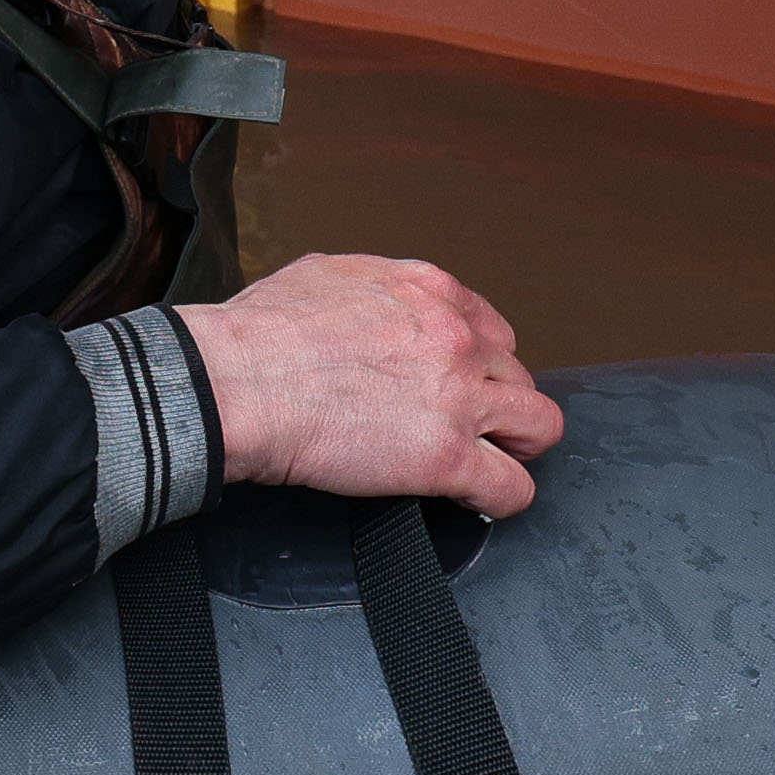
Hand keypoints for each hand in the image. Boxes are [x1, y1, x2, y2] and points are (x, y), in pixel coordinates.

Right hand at [176, 254, 562, 519]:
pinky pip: (512, 488)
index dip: (477, 362)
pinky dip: (501, 499)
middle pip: (517, 375)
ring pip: (538, 426)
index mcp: (429, 292)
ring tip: (488, 461)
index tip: (460, 383)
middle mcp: (455, 338)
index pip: (492, 328)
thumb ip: (373, 288)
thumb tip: (373, 305)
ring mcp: (457, 399)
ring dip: (516, 446)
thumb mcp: (327, 275)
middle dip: (494, 402)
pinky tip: (475, 499)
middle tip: (465, 426)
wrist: (236, 381)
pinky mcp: (446, 458)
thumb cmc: (259, 333)